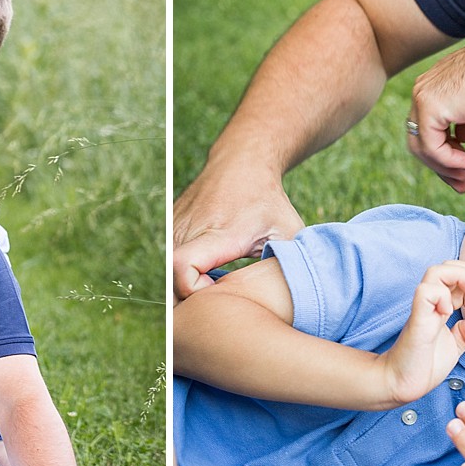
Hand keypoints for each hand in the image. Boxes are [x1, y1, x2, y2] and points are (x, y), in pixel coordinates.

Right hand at [172, 166, 303, 300]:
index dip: (193, 291)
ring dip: (182, 288)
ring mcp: (175, 225)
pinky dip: (178, 274)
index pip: (182, 268)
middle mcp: (189, 229)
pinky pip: (165, 259)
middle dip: (187, 301)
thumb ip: (293, 264)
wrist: (243, 162)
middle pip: (168, 279)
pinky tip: (204, 275)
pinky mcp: (170, 225)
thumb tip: (300, 297)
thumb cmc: (270, 201)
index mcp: (219, 234)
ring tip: (212, 290)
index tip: (219, 290)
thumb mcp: (290, 231)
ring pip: (164, 272)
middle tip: (217, 304)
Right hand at [377, 260, 464, 406]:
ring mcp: (423, 308)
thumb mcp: (454, 347)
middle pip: (449, 266)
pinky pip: (425, 291)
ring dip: (461, 276)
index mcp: (441, 306)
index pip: (461, 280)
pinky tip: (450, 313)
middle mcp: (432, 303)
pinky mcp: (417, 318)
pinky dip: (443, 296)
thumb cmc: (424, 365)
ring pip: (437, 271)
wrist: (403, 383)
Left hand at [407, 25, 464, 192]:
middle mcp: (424, 87)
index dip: (443, 154)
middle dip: (440, 166)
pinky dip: (446, 161)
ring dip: (443, 168)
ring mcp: (423, 95)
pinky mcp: (430, 105)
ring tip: (464, 179)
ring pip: (421, 146)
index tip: (463, 172)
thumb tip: (460, 137)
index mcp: (435, 84)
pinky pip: (430, 146)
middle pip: (419, 138)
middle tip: (461, 184)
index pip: (427, 128)